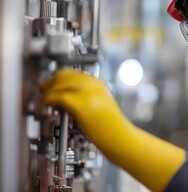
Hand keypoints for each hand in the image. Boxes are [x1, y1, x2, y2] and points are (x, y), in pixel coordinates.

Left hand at [41, 70, 185, 191]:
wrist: (120, 138)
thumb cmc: (112, 128)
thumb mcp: (100, 106)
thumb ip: (86, 98)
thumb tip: (66, 98)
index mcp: (99, 85)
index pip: (74, 73)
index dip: (59, 77)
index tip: (51, 83)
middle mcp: (94, 85)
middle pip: (65, 75)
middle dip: (51, 81)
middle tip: (43, 89)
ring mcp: (87, 94)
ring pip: (60, 83)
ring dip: (49, 90)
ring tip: (44, 98)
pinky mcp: (81, 104)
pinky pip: (58, 96)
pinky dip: (48, 99)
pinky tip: (46, 104)